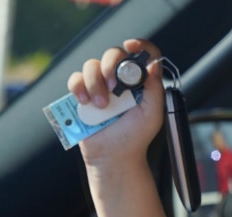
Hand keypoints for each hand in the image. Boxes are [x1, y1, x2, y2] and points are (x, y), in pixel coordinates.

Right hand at [67, 38, 164, 165]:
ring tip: (101, 106)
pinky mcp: (83, 94)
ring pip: (92, 65)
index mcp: (140, 83)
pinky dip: (78, 86)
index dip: (139, 46)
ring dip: (94, 82)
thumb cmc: (135, 138)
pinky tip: (85, 102)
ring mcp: (101, 86)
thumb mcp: (152, 115)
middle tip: (113, 89)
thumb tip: (153, 64)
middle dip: (111, 66)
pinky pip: (75, 78)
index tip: (131, 47)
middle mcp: (121, 81)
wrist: (114, 156)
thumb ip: (155, 90)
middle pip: (113, 54)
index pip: (143, 55)